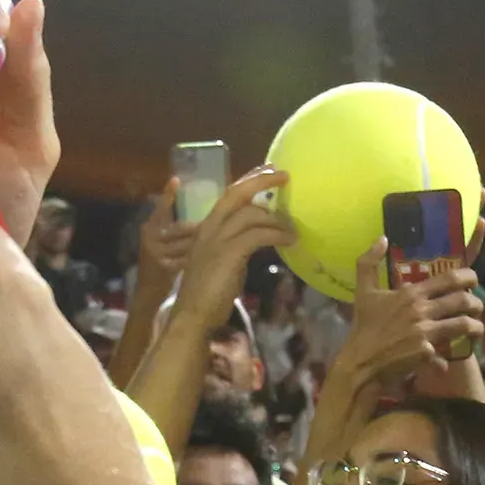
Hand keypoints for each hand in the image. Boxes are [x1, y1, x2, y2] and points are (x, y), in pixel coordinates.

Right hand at [176, 169, 293, 311]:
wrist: (192, 315)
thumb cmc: (206, 294)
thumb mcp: (220, 262)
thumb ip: (235, 246)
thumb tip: (259, 238)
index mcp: (206, 228)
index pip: (228, 195)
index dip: (249, 181)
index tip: (268, 170)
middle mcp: (209, 228)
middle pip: (236, 193)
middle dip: (261, 181)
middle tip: (284, 175)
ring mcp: (217, 239)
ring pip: (251, 214)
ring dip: (276, 219)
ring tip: (292, 230)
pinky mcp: (229, 252)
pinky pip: (258, 235)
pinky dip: (277, 235)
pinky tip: (289, 241)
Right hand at [337, 241, 484, 394]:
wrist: (360, 362)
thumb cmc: (363, 326)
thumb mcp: (363, 292)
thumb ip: (369, 262)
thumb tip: (381, 239)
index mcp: (411, 293)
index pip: (449, 278)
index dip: (468, 277)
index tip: (473, 280)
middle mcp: (421, 310)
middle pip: (462, 300)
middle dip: (476, 302)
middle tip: (477, 306)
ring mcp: (425, 332)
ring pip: (463, 325)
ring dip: (476, 326)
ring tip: (476, 328)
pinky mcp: (425, 353)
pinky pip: (445, 355)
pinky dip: (447, 359)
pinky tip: (447, 361)